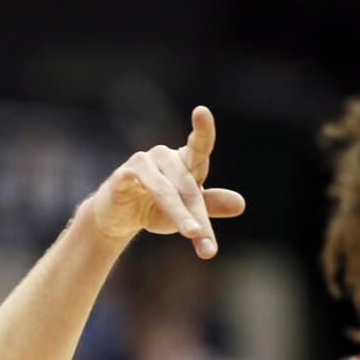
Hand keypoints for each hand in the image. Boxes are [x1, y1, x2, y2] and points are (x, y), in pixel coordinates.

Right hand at [89, 106, 245, 258]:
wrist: (119, 218)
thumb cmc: (156, 209)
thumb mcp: (187, 211)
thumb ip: (211, 206)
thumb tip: (240, 204)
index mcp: (186, 162)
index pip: (199, 145)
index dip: (202, 129)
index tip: (201, 112)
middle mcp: (165, 157)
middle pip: (187, 187)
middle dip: (198, 218)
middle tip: (208, 248)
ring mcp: (142, 163)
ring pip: (165, 190)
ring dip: (179, 213)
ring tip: (192, 234)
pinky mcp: (121, 176)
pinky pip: (132, 180)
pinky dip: (134, 185)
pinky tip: (134, 187)